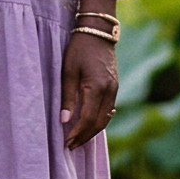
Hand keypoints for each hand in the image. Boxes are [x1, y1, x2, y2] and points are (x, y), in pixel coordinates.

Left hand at [59, 30, 117, 148]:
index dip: (77, 133)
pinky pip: (108, 109)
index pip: (87, 118)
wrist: (98, 32)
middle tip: (71, 146)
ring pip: (106, 118)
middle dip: (85, 136)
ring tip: (78, 139)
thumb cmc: (79, 49)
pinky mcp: (115, 86)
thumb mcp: (68, 72)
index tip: (66, 143)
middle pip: (99, 123)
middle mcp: (109, 91)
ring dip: (93, 131)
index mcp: (96, 87)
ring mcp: (114, 89)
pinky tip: (90, 125)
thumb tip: (64, 121)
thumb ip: (67, 97)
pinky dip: (99, 121)